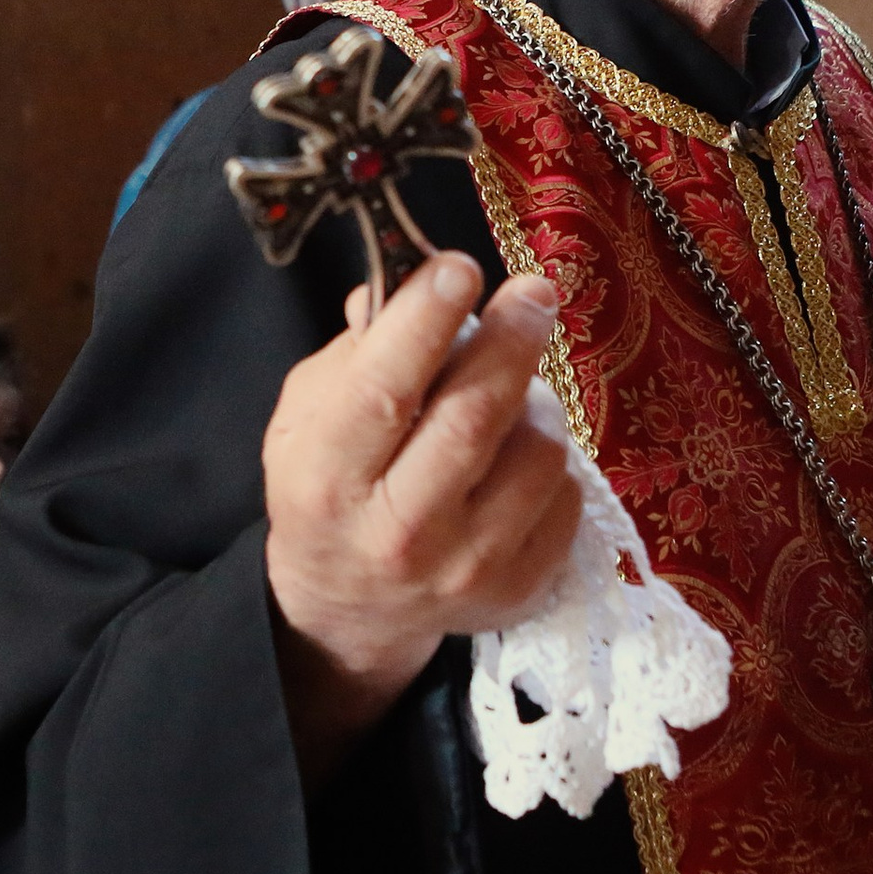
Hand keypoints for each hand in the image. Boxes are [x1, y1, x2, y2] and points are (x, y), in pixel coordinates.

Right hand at [263, 253, 581, 778]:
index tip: (457, 266)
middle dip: (511, 339)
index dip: (425, 321)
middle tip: (534, 290)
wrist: (348, 607)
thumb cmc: (327, 489)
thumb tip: (411, 279)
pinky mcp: (518, 589)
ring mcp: (466, 568)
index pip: (384, 391)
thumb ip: (356, 352)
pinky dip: (551, 457)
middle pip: (473, 418)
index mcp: (329, 481)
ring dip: (536, 400)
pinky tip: (519, 450)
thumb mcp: (306, 417)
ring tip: (514, 385)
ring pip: (534, 453)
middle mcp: (397, 532)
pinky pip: (566, 496)